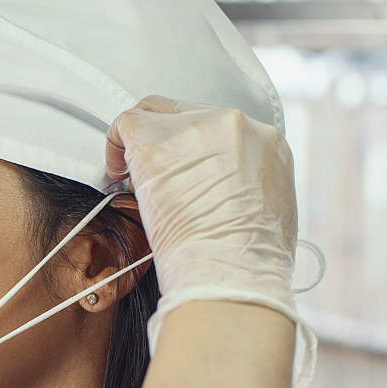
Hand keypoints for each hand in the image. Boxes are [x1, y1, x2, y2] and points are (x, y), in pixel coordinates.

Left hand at [105, 96, 311, 387]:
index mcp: (268, 143)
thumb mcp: (272, 216)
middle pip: (189, 117)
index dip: (197, 154)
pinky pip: (125, 123)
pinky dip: (115, 146)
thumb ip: (250, 192)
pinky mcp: (156, 138)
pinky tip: (117, 177)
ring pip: (155, 115)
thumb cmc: (251, 262)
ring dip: (142, 147)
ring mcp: (194, 126)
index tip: (184, 176)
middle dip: (170, 146)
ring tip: (134, 182)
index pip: (224, 131)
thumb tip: (228, 199)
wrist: (232, 271)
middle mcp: (235, 124)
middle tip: (156, 181)